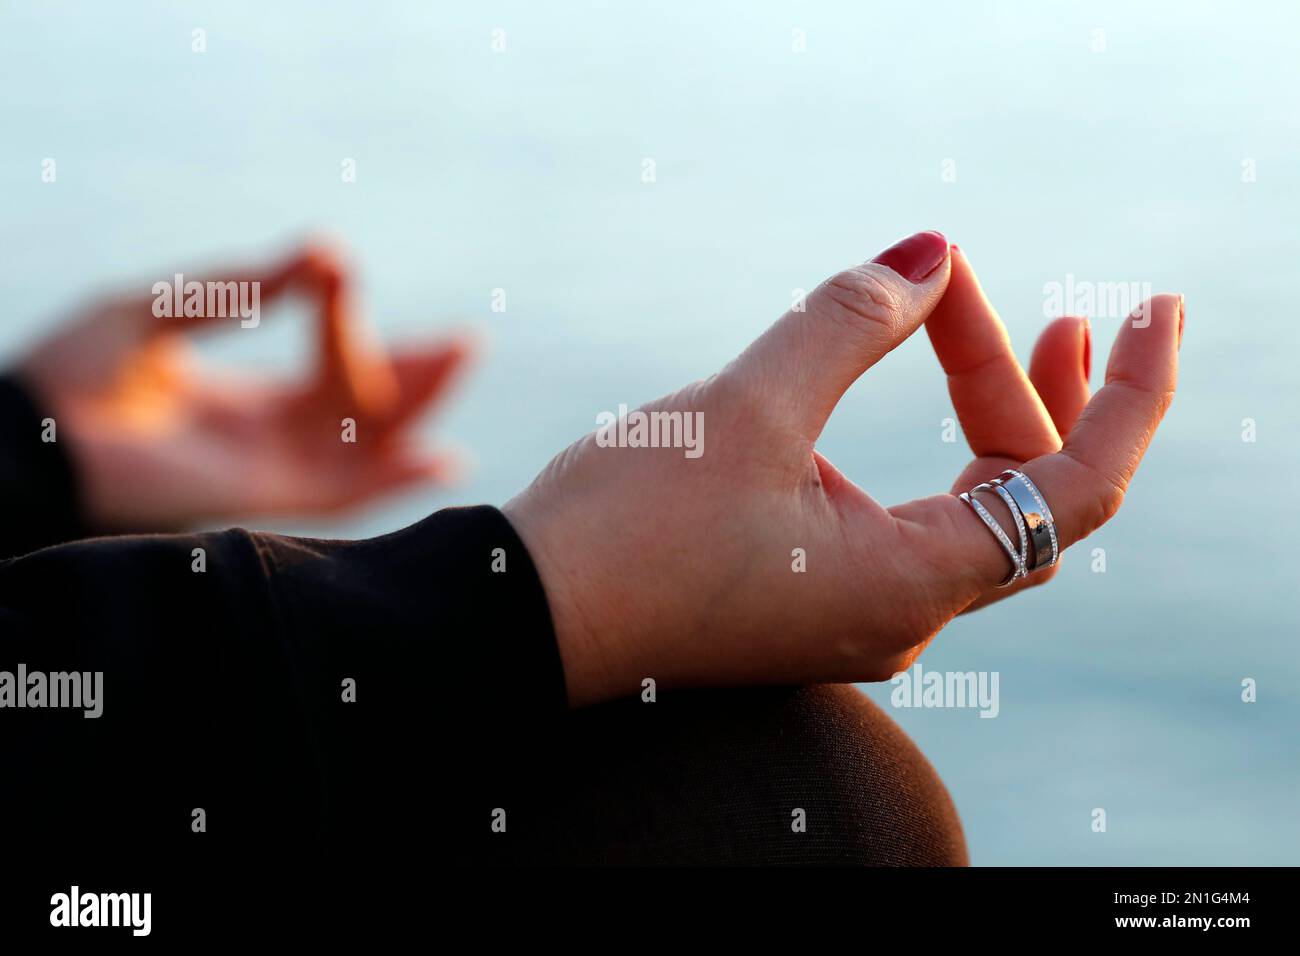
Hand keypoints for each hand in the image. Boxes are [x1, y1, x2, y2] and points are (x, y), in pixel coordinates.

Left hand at [20, 243, 473, 528]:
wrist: (28, 433)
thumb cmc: (71, 371)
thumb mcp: (159, 308)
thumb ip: (241, 287)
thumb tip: (323, 248)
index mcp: (250, 399)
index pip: (328, 366)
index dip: (347, 321)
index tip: (342, 269)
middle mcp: (272, 438)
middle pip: (367, 410)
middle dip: (417, 374)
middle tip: (467, 339)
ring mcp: (272, 470)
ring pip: (370, 446)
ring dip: (420, 412)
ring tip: (462, 363)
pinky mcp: (263, 496)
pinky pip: (347, 492)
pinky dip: (396, 479)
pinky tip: (444, 456)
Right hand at [504, 232, 1181, 706]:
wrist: (520, 622)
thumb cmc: (625, 530)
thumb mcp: (746, 408)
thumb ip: (847, 325)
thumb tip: (926, 258)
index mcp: (909, 582)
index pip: (1079, 491)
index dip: (1131, 397)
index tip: (1150, 313)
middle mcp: (899, 613)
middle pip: (1022, 496)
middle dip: (1033, 390)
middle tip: (1036, 302)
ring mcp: (852, 614)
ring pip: (961, 511)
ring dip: (975, 419)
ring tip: (956, 317)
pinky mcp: (806, 602)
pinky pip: (899, 525)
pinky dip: (912, 453)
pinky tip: (867, 401)